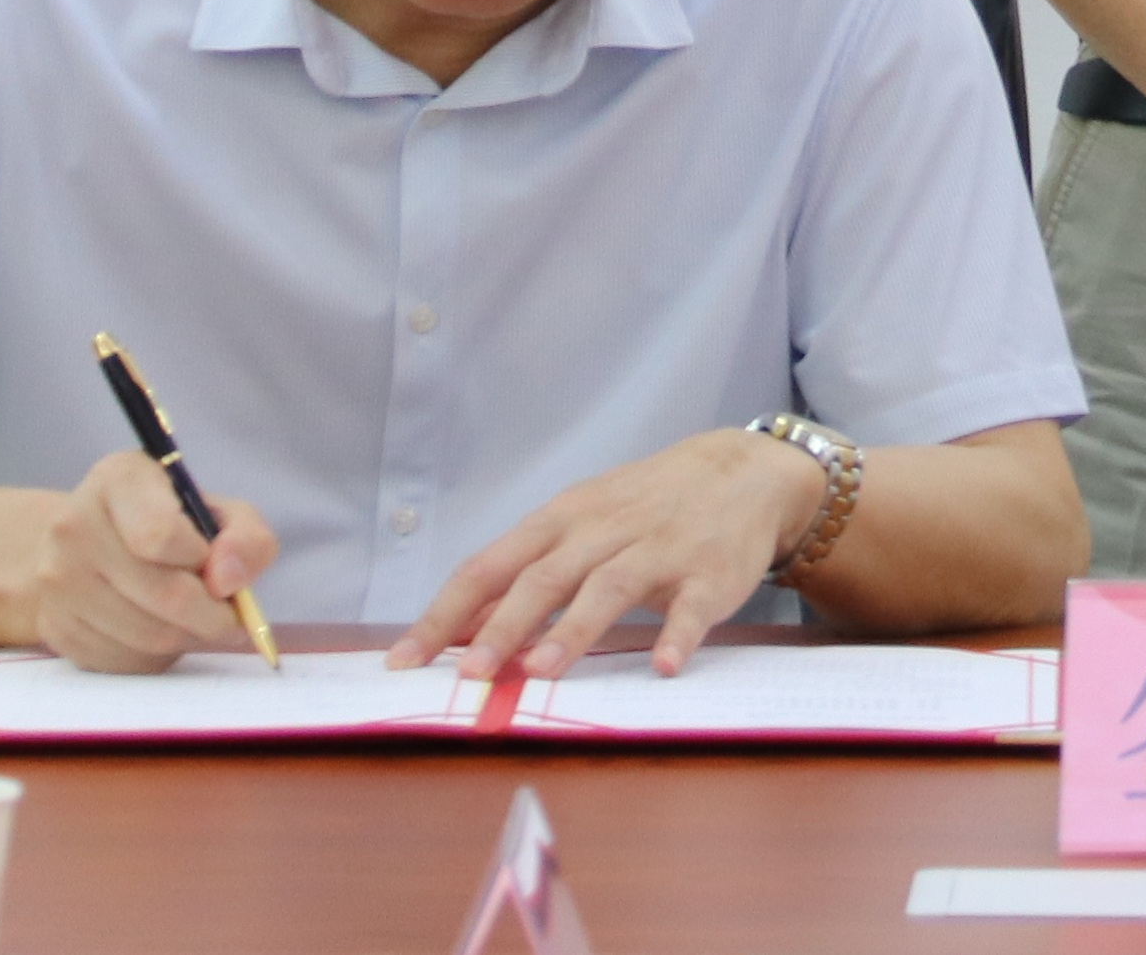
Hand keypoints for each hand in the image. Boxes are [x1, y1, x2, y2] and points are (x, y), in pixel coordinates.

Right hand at [38, 451, 275, 672]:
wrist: (88, 546)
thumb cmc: (166, 524)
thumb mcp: (215, 510)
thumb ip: (245, 535)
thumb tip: (230, 580)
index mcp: (117, 480)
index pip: (161, 535)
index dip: (203, 560)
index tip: (214, 564)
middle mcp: (74, 526)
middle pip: (163, 595)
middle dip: (211, 616)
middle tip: (228, 618)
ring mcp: (57, 581)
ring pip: (147, 636)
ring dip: (187, 639)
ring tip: (196, 622)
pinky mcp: (56, 627)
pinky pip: (125, 661)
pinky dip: (157, 657)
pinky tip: (162, 632)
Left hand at [399, 429, 828, 679]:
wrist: (741, 471)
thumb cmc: (644, 506)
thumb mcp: (579, 525)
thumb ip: (524, 576)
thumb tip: (455, 630)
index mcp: (561, 521)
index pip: (490, 566)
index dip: (446, 613)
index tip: (404, 660)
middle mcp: (603, 530)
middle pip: (544, 577)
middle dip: (504, 626)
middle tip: (472, 674)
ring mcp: (659, 549)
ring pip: (610, 586)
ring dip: (576, 629)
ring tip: (544, 672)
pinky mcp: (710, 572)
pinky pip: (692, 606)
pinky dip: (678, 634)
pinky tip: (664, 666)